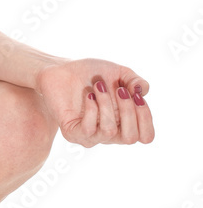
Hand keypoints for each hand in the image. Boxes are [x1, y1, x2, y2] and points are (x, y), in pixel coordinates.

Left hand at [35, 57, 154, 146]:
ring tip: (98, 86)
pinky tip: (88, 96)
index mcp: (125, 123)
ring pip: (109, 131)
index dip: (145, 117)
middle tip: (119, 89)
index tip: (135, 94)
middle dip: (128, 110)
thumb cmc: (91, 73)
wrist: (60, 69)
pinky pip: (88, 130)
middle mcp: (110, 133)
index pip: (146, 136)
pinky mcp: (72, 132)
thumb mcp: (118, 73)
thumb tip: (142, 91)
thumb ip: (136, 81)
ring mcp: (91, 135)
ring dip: (106, 104)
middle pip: (131, 138)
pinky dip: (91, 109)